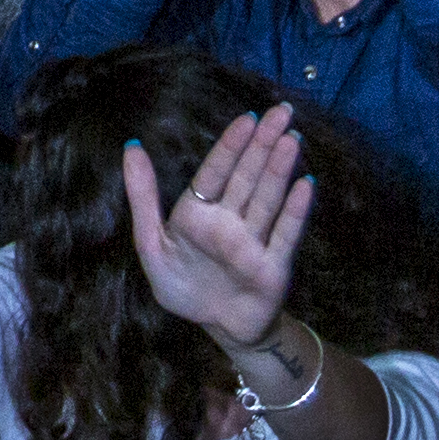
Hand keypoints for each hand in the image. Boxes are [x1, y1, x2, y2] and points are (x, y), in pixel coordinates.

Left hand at [118, 105, 316, 354]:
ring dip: (279, 170)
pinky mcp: (273, 266)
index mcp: (199, 213)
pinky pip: (285, 234)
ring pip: (267, 199)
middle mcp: (230, 221)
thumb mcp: (152, 244)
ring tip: (291, 139)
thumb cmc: (183, 286)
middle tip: (281, 111)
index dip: (231, 145)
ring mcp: (254, 242)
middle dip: (263, 144)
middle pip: (248, 177)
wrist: (215, 328)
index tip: (246, 117)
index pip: (216, 172)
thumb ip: (143, 198)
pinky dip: (295, 211)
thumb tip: (131, 146)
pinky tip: (306, 184)